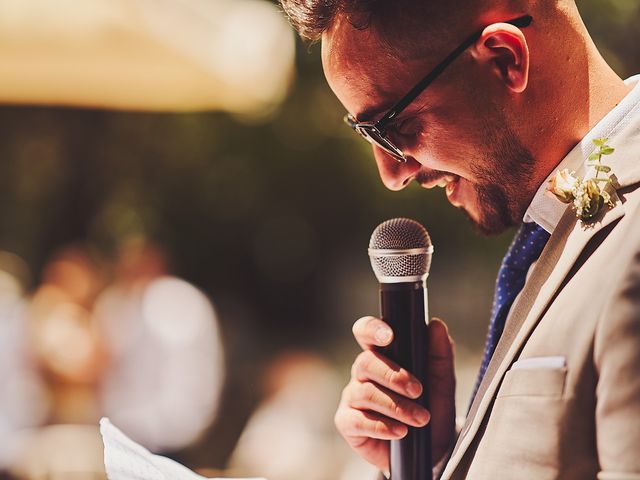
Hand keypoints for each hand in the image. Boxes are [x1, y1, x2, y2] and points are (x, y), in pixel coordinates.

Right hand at [334, 316, 455, 472]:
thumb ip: (440, 354)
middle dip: (393, 376)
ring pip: (364, 392)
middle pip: (365, 362)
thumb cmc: (433, 409)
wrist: (432, 450)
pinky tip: (400, 432)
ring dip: (396, 406)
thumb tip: (435, 325)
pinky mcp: (347, 423)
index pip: (366, 332)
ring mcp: (352, 397)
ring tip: (421, 419)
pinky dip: (381, 426)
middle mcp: (362, 373)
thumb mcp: (442, 383)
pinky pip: (357, 421)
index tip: (390, 336)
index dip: (372, 330)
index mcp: (382, 354)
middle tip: (419, 390)